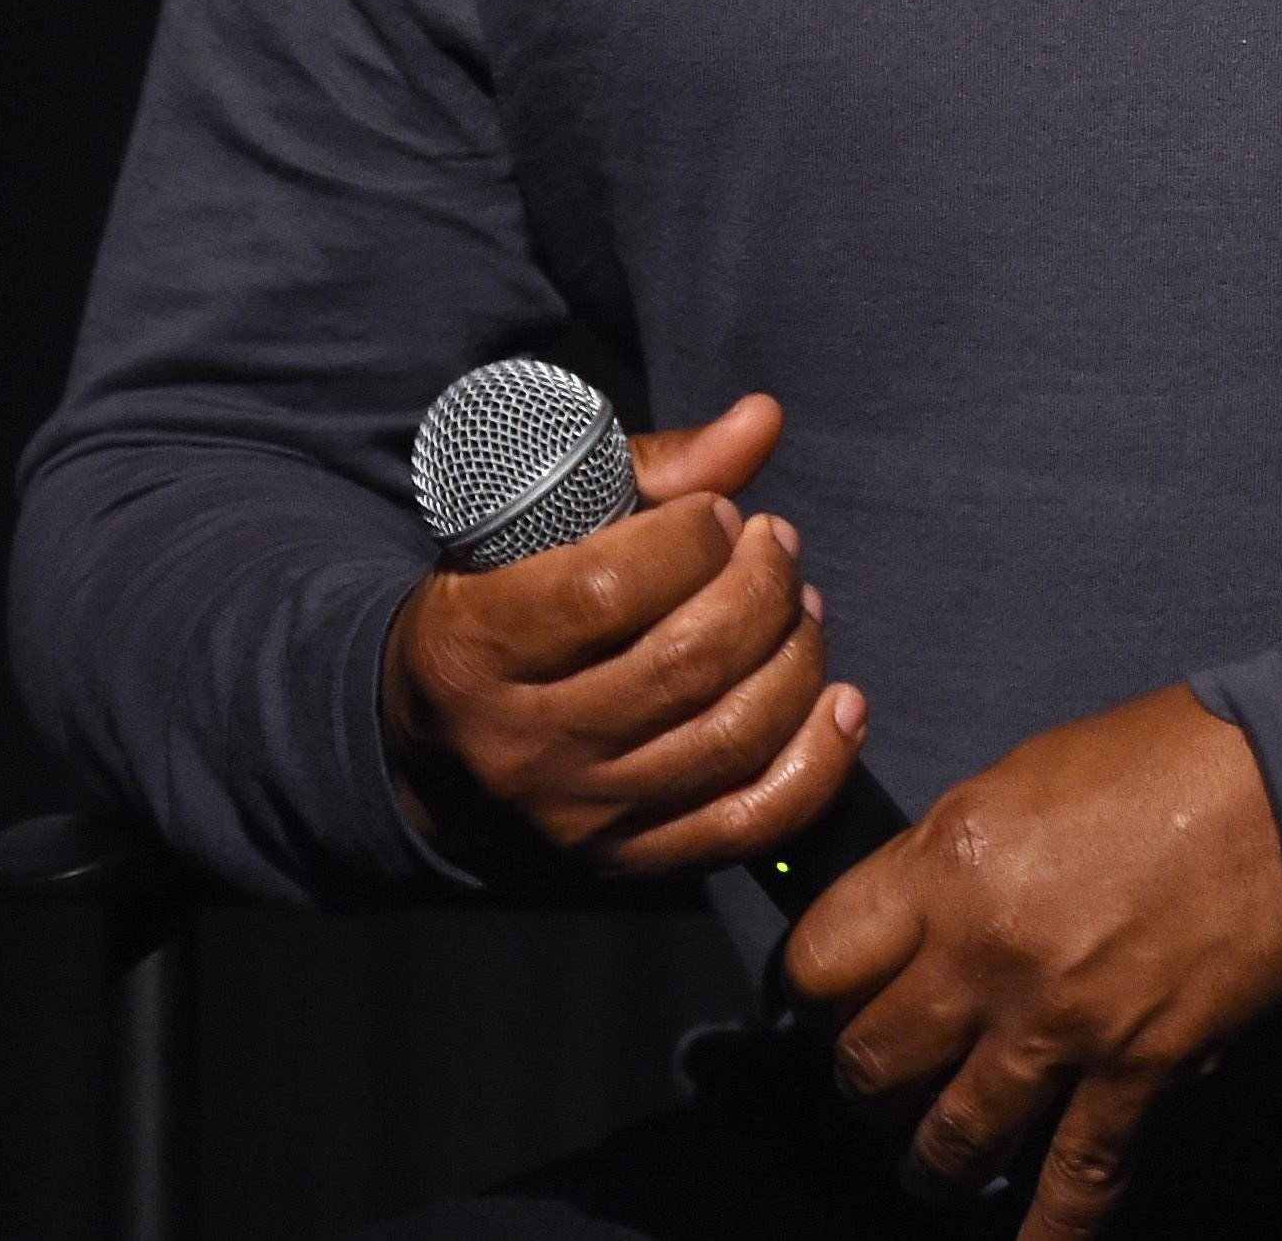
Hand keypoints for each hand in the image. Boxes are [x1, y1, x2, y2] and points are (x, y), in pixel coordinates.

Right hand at [380, 390, 869, 875]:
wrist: (438, 748)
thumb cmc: (503, 599)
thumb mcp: (544, 520)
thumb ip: (657, 467)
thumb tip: (764, 419)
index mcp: (472, 646)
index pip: (608, 591)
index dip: (690, 539)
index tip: (719, 513)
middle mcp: (523, 745)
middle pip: (686, 664)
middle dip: (761, 588)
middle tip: (776, 545)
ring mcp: (581, 816)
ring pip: (730, 738)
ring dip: (797, 656)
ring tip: (800, 604)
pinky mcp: (632, 861)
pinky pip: (751, 823)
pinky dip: (818, 761)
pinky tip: (842, 701)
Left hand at [785, 683, 1281, 1236]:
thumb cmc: (1160, 759)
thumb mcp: (1020, 776)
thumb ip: (950, 859)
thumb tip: (907, 918)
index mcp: (951, 863)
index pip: (821, 961)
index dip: (810, 994)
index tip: (820, 1007)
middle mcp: (988, 955)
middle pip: (870, 1065)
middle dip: (863, 1084)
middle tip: (876, 1082)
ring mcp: (1062, 1027)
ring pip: (949, 1142)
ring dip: (929, 1162)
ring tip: (930, 1162)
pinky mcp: (1138, 1077)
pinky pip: (1071, 1189)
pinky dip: (1044, 1232)